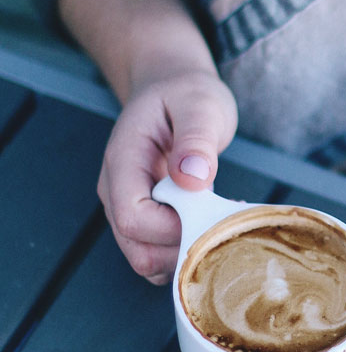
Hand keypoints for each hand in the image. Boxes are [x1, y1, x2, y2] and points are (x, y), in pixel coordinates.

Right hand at [98, 69, 237, 282]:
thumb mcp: (199, 105)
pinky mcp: (146, 219)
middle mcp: (116, 191)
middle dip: (184, 246)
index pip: (132, 218)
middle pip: (138, 250)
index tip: (210, 208)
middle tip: (223, 218)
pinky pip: (160, 254)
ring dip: (188, 252)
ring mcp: (128, 208)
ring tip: (219, 217)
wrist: (174, 90)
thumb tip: (192, 177)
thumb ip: (195, 139)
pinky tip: (211, 223)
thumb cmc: (186, 95)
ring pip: (148, 260)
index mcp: (123, 162)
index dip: (173, 227)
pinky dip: (187, 251)